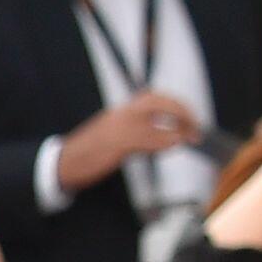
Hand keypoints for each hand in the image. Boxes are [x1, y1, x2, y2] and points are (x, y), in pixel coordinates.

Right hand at [56, 90, 203, 189]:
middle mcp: (122, 114)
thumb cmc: (89, 153)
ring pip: (158, 120)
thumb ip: (137, 131)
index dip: (178, 106)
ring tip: (189, 138)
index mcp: (121, 111)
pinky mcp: (120, 144)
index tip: (191, 118)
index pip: (155, 98)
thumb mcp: (114, 136)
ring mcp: (121, 128)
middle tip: (196, 126)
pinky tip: (173, 146)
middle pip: (160, 102)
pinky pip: (150, 139)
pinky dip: (166, 142)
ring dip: (179, 129)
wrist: (65, 164)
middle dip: (183, 112)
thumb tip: (167, 135)